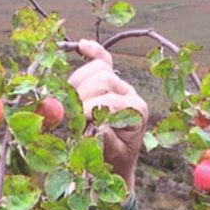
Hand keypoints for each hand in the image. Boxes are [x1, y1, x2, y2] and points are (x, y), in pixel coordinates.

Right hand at [68, 39, 148, 195]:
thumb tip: (97, 124)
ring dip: (79, 83)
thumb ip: (106, 141)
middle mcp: (132, 95)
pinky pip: (103, 59)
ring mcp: (121, 86)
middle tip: (74, 114)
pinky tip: (82, 45)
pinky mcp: (110, 81)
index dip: (91, 109)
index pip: (111, 100)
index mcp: (137, 113)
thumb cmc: (113, 162)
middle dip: (84, 95)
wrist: (115, 164)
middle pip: (103, 79)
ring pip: (98, 68)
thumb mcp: (111, 157)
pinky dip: (92, 51)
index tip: (80, 122)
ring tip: (72, 103)